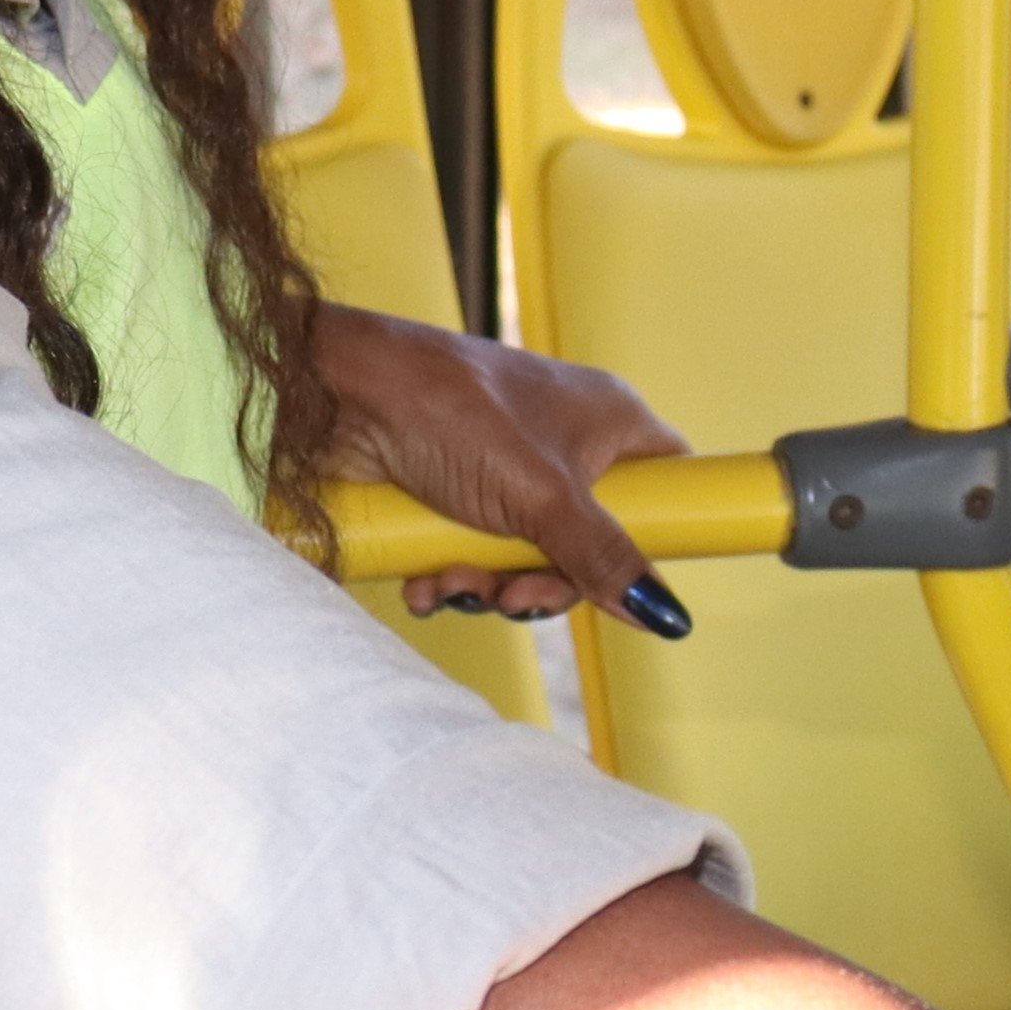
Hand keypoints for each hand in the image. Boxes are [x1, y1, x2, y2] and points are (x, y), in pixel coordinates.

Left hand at [307, 304, 681, 619]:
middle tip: (514, 597)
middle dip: (547, 584)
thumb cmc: (452, 410)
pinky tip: (425, 582)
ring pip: (529, 561)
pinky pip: (477, 558)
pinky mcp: (456, 496)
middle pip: (591, 544)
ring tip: (453, 582)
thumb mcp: (542, 497)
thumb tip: (666, 615)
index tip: (634, 583)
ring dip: (490, 589)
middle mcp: (564, 445)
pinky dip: (451, 580)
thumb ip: (602, 558)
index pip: (669, 481)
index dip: (660, 534)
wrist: (340, 394)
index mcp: (607, 421)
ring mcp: (508, 473)